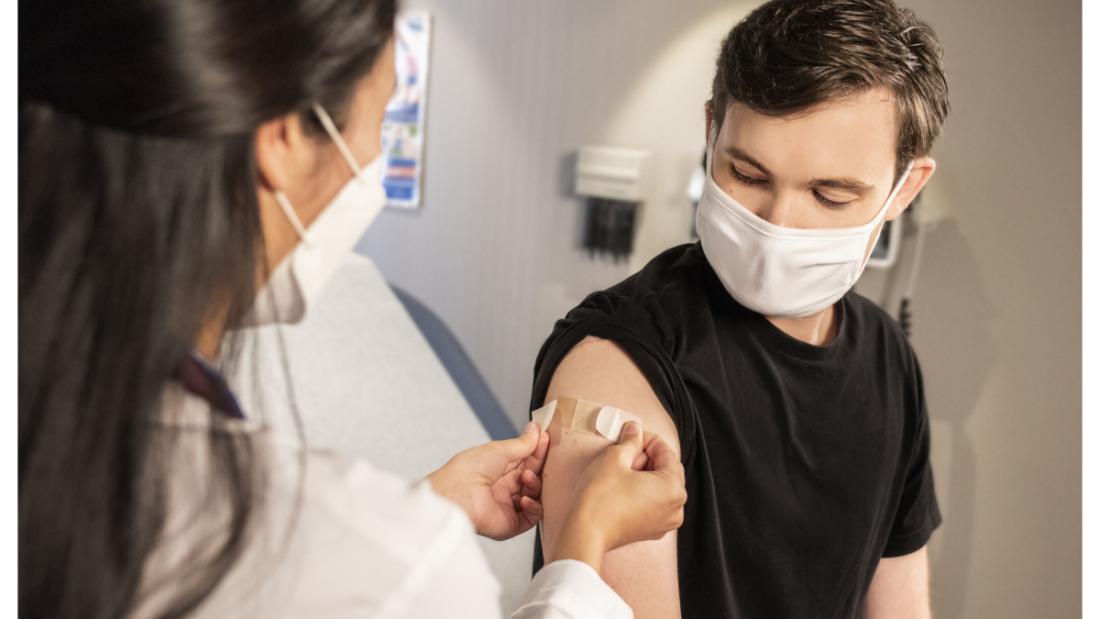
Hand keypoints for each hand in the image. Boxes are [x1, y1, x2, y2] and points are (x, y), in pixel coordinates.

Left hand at [426, 421, 550, 540]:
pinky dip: (534, 507)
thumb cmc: (468, 470)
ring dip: (535, 484)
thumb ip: (522, 443)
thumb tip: (536, 430)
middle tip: (545, 455)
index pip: (524, 460)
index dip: (536, 450)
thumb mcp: (499, 449)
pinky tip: (525, 498)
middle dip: (538, 466)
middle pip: (531, 477)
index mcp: (496, 470)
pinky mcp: (510, 524)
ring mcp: (506, 506)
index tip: (546, 439)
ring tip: (527, 477)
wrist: (457, 494)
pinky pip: (532, 517)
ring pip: (534, 496)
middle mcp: (502, 488)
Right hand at [547, 422, 686, 572]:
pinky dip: (642, 490)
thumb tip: (635, 429)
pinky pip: (653, 503)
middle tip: (624, 452)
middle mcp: (676, 508)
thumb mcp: (614, 457)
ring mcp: (664, 523)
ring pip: (660, 487)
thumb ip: (630, 440)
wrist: (585, 533)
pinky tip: (622, 485)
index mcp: (674, 488)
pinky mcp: (650, 531)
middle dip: (647, 457)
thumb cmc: (600, 497)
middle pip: (666, 470)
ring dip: (644, 473)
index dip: (647, 439)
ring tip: (621, 469)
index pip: (666, 452)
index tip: (631, 434)